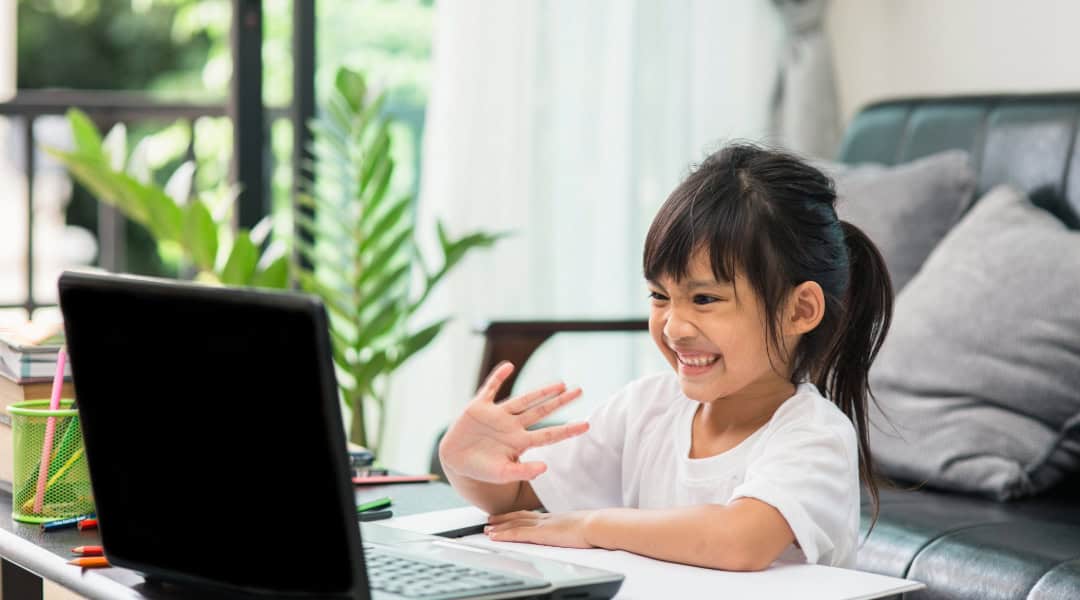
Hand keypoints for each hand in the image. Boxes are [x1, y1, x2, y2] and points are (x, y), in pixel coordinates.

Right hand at [439, 362, 588, 483]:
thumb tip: (545, 468)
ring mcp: (497, 415)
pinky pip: (490, 388)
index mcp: (520, 442)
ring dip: (540, 391)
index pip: (549, 435)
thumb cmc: (481, 470)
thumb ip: (523, 472)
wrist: (455, 461)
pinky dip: (498, 377)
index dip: (568, 430)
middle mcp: (512, 426)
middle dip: (560, 402)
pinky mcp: (479, 407)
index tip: (587, 425)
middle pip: (541, 411)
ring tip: (560, 384)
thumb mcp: (502, 474)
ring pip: (523, 399)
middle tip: (580, 391)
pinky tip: (508, 366)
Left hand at [484, 510, 595, 548]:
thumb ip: (571, 529)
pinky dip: (504, 534)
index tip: (507, 517)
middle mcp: (546, 519)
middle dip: (503, 519)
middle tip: (490, 521)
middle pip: (519, 517)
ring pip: (515, 524)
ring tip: (487, 529)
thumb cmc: (594, 527)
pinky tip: (494, 536)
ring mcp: (542, 525)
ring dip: (499, 527)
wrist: (598, 525)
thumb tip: (574, 533)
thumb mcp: (580, 527)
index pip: (531, 516)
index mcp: (555, 518)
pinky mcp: (541, 533)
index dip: (517, 516)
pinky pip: (517, 533)